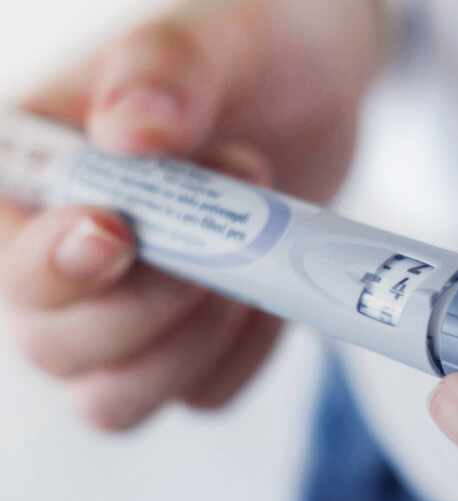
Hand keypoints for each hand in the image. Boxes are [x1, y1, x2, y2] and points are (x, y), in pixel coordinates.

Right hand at [0, 0, 382, 430]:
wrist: (321, 95)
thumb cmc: (257, 55)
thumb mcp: (218, 38)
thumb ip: (168, 70)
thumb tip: (129, 132)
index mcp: (35, 180)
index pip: (6, 261)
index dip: (53, 270)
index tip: (122, 233)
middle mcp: (65, 262)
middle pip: (56, 349)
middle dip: (153, 305)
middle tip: (233, 225)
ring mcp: (129, 315)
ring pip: (117, 400)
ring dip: (193, 347)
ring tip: (250, 265)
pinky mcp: (193, 344)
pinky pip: (205, 394)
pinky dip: (241, 356)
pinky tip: (267, 292)